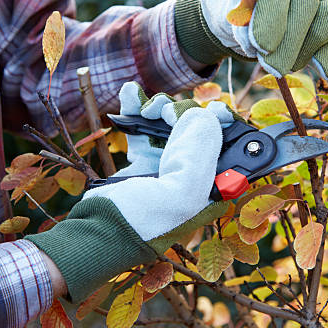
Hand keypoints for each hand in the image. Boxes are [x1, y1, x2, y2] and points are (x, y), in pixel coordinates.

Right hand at [26, 82, 236, 301]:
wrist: (98, 233)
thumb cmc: (143, 223)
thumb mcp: (182, 194)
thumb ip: (199, 153)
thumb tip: (202, 115)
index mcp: (210, 189)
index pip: (228, 148)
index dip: (224, 125)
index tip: (215, 109)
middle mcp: (192, 177)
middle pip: (198, 130)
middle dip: (184, 112)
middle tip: (167, 113)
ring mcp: (166, 168)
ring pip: (171, 126)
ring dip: (159, 108)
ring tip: (146, 108)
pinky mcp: (142, 163)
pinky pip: (144, 130)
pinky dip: (137, 109)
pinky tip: (130, 94)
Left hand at [174, 0, 327, 80]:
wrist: (259, 18)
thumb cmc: (246, 15)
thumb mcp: (235, 17)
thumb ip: (244, 26)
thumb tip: (263, 47)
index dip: (272, 16)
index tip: (262, 47)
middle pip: (308, 1)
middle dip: (290, 42)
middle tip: (274, 68)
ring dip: (311, 48)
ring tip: (289, 66)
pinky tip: (319, 69)